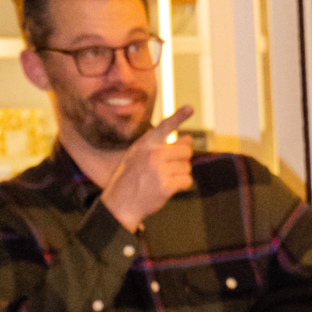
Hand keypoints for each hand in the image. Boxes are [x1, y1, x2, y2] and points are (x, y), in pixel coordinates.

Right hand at [102, 107, 195, 229]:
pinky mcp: (165, 185)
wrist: (121, 203)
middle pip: (185, 150)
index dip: (179, 116)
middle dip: (182, 160)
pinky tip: (170, 188)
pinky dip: (182, 185)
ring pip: (187, 167)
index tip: (191, 108)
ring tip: (165, 179)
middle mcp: (152, 154)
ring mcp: (159, 170)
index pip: (164, 127)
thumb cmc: (132, 178)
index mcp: (145, 145)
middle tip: (170, 169)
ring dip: (181, 174)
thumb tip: (189, 139)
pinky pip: (186, 180)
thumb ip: (163, 146)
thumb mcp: (141, 157)